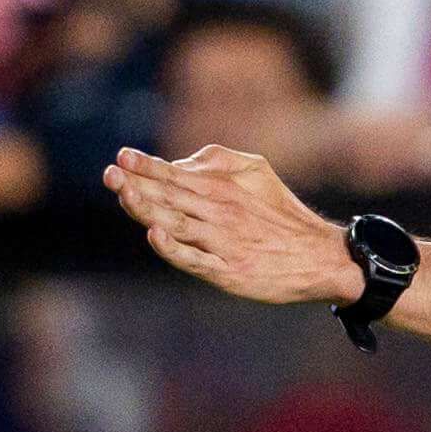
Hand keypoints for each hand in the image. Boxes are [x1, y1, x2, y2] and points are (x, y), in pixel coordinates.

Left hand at [108, 145, 368, 309]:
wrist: (321, 257)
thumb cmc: (283, 215)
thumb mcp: (257, 171)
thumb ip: (218, 161)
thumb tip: (179, 162)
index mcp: (223, 188)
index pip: (175, 175)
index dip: (145, 167)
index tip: (122, 158)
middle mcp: (220, 213)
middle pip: (170, 198)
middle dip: (137, 184)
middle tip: (110, 175)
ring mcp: (223, 244)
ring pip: (178, 224)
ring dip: (149, 209)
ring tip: (124, 195)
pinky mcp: (230, 273)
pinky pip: (196, 260)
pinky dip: (175, 249)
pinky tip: (157, 237)